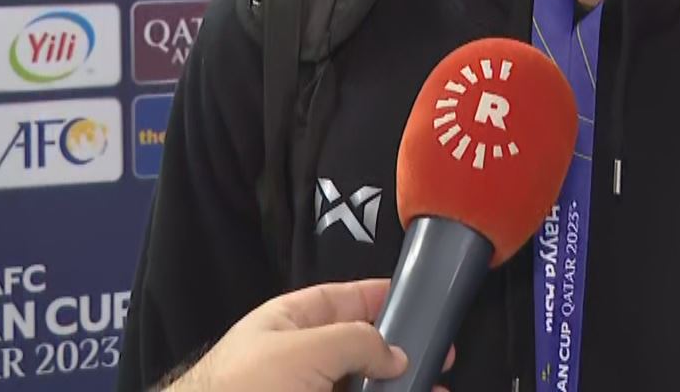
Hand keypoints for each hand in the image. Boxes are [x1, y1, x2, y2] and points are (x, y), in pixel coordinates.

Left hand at [165, 279, 443, 391]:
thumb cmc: (238, 389)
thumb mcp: (302, 350)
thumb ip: (356, 342)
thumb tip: (396, 353)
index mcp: (288, 324)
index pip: (342, 300)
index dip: (379, 297)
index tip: (418, 301)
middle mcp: (298, 360)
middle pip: (357, 349)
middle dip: (397, 353)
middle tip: (440, 358)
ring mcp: (305, 390)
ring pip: (358, 386)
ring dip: (393, 387)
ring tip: (433, 390)